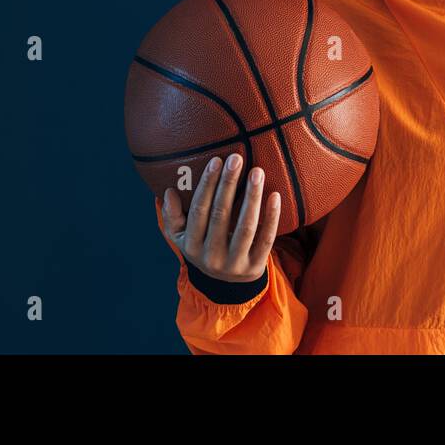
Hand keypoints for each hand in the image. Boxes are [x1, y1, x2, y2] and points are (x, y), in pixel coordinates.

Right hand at [159, 153, 281, 283]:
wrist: (226, 286)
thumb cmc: (204, 248)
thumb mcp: (183, 238)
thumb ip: (173, 217)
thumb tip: (169, 192)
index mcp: (191, 246)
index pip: (199, 211)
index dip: (207, 185)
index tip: (216, 161)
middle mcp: (211, 257)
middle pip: (221, 215)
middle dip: (228, 185)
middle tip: (237, 159)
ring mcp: (235, 264)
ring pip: (245, 227)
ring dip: (251, 197)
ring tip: (257, 172)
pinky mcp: (255, 266)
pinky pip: (266, 239)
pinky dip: (271, 217)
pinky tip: (275, 195)